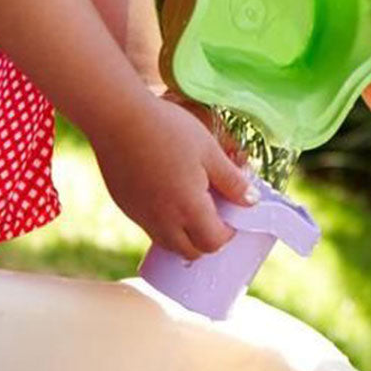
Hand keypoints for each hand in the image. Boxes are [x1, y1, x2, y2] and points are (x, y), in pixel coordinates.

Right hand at [90, 90, 258, 259]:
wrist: (119, 119)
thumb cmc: (169, 130)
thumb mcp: (209, 151)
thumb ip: (232, 180)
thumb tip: (251, 202)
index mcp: (189, 208)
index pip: (213, 242)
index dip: (229, 234)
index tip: (234, 216)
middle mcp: (163, 221)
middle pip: (190, 252)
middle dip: (208, 240)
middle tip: (216, 215)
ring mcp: (141, 216)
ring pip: (168, 243)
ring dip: (185, 235)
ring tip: (193, 206)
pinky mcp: (126, 207)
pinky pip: (150, 228)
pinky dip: (164, 224)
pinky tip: (169, 196)